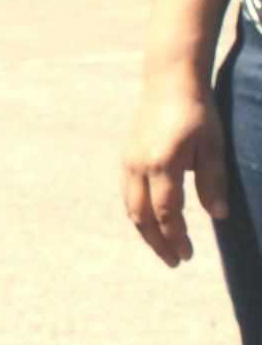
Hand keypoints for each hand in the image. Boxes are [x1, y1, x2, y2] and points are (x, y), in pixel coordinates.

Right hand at [121, 78, 229, 266]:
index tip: (188, 256)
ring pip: (131, 207)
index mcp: (163, 164)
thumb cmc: (198, 112)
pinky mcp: (126, 157)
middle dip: (158, 243)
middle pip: (143, 216)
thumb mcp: (214, 146)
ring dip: (145, 231)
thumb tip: (219, 215)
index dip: (176, 238)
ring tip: (162, 247)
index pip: (167, 213)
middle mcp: (140, 166)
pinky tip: (149, 221)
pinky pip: (127, 193)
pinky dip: (137, 213)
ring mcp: (129, 162)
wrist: (169, 82)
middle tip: (174, 262)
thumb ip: (214, 181)